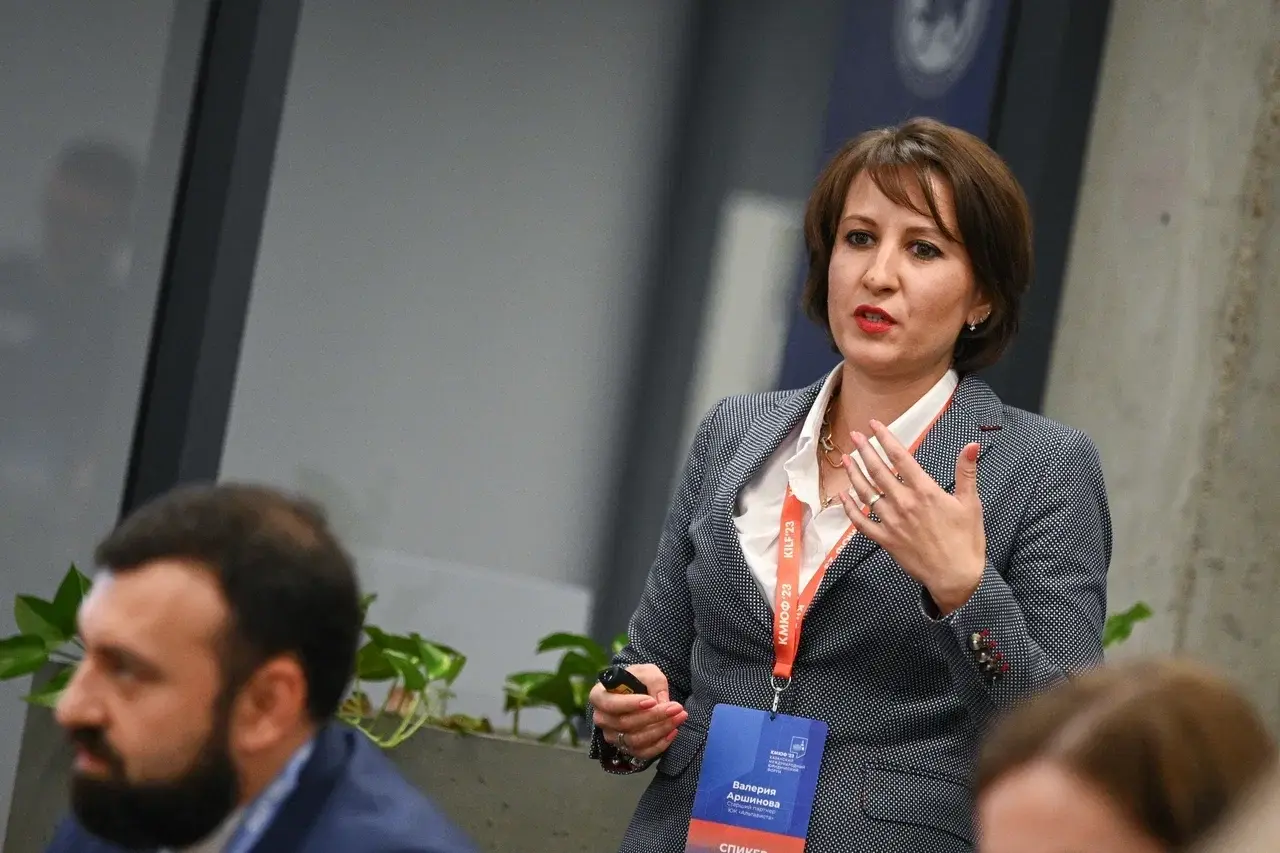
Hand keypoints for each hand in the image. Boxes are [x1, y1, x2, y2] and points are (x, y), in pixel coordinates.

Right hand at [589, 664, 686, 761]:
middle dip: (654, 716)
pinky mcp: (625, 748)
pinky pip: (642, 753)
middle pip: (625, 724)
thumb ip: (654, 682)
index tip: (652, 701)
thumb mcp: (646, 672)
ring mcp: (613, 736)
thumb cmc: (637, 680)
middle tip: (676, 707)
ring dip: (660, 730)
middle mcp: (602, 719)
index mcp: (599, 696)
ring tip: (679, 717)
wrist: (637, 693)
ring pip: (635, 740)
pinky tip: (673, 731)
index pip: (611, 704)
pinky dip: (660, 744)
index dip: (631, 705)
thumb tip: (661, 703)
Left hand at [835, 419, 985, 613]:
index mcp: (925, 491)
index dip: (886, 439)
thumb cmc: (966, 540)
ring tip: (845, 459)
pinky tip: (844, 496)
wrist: (956, 576)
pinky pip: (862, 522)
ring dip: (854, 474)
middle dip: (864, 451)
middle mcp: (904, 503)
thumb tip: (971, 445)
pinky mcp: (886, 539)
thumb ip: (966, 472)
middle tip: (854, 436)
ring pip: (866, 493)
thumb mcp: (970, 503)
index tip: (874, 425)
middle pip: (878, 471)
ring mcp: (892, 522)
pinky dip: (851, 508)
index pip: (901, 458)